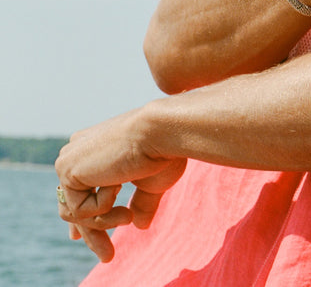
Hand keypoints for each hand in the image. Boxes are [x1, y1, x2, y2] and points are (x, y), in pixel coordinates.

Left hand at [56, 109, 186, 261]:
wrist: (162, 131)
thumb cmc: (164, 151)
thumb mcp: (152, 183)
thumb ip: (140, 203)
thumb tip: (139, 225)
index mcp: (93, 150)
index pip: (77, 190)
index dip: (78, 215)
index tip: (78, 238)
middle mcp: (76, 153)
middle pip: (74, 206)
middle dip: (92, 233)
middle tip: (107, 256)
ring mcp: (69, 161)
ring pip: (76, 212)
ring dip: (104, 223)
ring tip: (128, 219)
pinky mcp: (68, 171)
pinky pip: (81, 210)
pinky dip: (105, 208)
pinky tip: (119, 186)